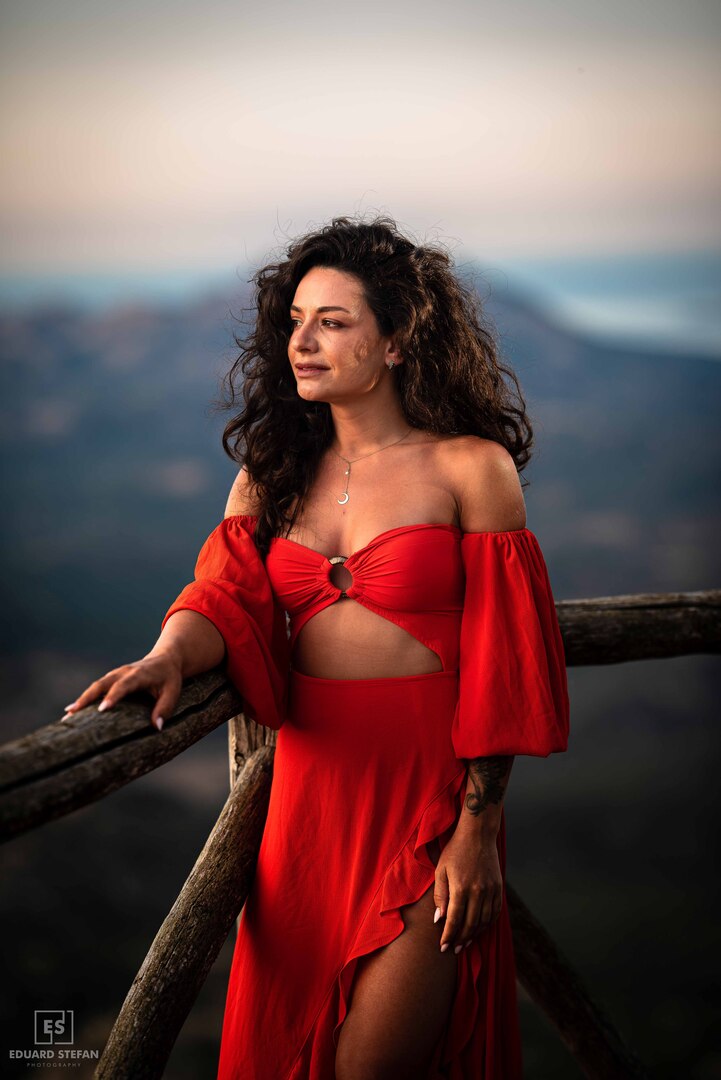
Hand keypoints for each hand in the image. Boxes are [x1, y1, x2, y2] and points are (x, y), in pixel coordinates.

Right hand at [60, 650, 182, 730]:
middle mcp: (123, 672)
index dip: (112, 696)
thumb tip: (157, 727)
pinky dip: (84, 699)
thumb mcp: (174, 691)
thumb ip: (165, 708)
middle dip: (87, 698)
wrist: (165, 659)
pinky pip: (96, 688)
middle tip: (72, 713)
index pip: (124, 685)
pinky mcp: (111, 679)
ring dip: (82, 699)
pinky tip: (72, 712)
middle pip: (101, 684)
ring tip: (67, 716)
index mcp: (139, 674)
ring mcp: (115, 675)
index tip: (102, 710)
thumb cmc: (169, 677)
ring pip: (95, 686)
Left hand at [433, 825, 502, 953]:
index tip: (444, 947)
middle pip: (470, 924)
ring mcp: (490, 890)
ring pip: (484, 921)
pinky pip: (495, 912)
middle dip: (461, 939)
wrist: (478, 834)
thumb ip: (440, 895)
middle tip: (454, 949)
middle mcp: (478, 891)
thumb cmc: (455, 850)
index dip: (449, 936)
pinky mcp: (499, 887)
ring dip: (475, 934)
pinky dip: (488, 923)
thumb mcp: (441, 869)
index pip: (454, 920)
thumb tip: (439, 919)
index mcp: (461, 887)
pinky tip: (481, 929)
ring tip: (466, 942)